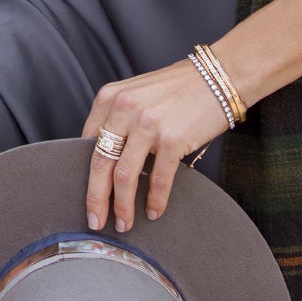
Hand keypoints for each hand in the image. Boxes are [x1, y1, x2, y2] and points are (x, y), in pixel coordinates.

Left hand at [81, 60, 230, 231]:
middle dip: (96, 199)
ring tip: (124, 223)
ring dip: (122, 207)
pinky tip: (154, 211)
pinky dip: (155, 201)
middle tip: (95, 221)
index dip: (84, 174)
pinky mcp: (172, 140)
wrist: (217, 77)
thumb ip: (118, 119)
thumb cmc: (178, 87)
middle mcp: (124, 108)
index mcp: (110, 97)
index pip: (86, 144)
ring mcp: (148, 124)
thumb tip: (107, 159)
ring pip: (124, 177)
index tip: (88, 195)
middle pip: (100, 163)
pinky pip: (157, 180)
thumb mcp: (136, 93)